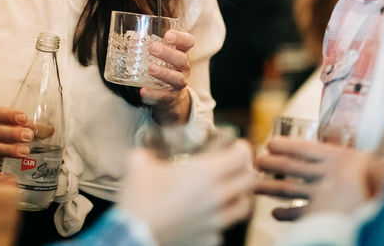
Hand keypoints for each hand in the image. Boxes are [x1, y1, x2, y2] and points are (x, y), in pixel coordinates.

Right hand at [119, 140, 255, 244]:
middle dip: (246, 169)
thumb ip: (147, 153)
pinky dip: (220, 219)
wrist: (134, 235)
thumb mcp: (138, 164)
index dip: (242, 148)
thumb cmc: (138, 199)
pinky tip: (208, 215)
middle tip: (237, 165)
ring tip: (230, 191)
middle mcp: (216, 197)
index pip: (240, 157)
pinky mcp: (209, 239)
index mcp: (204, 174)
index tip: (237, 146)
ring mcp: (215, 221)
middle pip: (249, 181)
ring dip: (239, 195)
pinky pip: (223, 227)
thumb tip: (144, 152)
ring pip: (243, 207)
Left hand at [143, 29, 192, 123]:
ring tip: (150, 68)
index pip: (188, 42)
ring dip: (163, 73)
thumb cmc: (162, 67)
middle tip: (152, 48)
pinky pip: (164, 96)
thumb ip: (147, 45)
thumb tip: (128, 34)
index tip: (168, 35)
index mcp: (180, 53)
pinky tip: (143, 90)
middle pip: (182, 59)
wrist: (168, 95)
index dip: (181, 38)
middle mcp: (183, 67)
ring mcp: (178, 83)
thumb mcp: (158, 55)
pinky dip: (154, 93)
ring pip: (177, 78)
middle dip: (168, 53)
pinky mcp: (170, 96)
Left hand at [254, 137, 368, 219]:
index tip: (270, 144)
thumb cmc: (382, 180)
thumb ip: (349, 149)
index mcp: (338, 156)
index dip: (285, 145)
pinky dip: (284, 213)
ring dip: (269, 187)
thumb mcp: (367, 159)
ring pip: (288, 189)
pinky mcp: (324, 214)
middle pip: (290, 167)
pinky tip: (274, 213)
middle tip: (256, 162)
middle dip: (270, 164)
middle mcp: (328, 174)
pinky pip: (299, 214)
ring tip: (255, 186)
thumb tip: (338, 130)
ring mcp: (325, 195)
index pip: (304, 148)